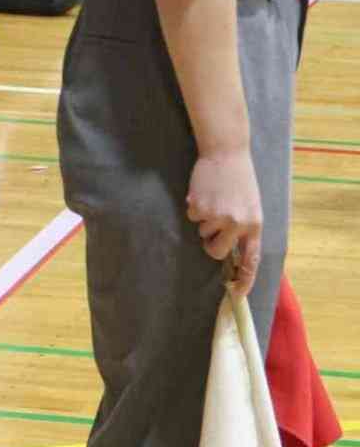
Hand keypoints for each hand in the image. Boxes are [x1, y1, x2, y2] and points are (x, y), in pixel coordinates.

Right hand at [187, 148, 262, 294]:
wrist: (226, 153)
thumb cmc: (239, 180)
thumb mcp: (250, 206)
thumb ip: (243, 228)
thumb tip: (230, 252)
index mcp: (255, 225)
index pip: (251, 260)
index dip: (244, 279)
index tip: (237, 294)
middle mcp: (237, 224)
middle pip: (217, 252)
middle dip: (210, 245)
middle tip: (210, 232)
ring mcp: (217, 216)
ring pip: (203, 232)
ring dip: (204, 220)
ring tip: (212, 199)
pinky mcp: (199, 207)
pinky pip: (192, 217)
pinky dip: (194, 207)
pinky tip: (203, 193)